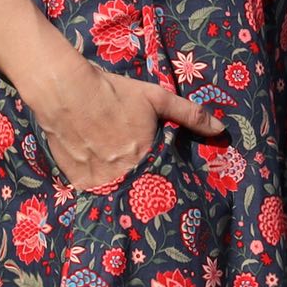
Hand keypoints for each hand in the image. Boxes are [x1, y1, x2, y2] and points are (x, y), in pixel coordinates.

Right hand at [29, 63, 225, 192]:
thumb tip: (221, 129)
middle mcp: (124, 176)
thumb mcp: (156, 98)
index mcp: (146, 158)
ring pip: (117, 194)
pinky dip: (100, 185)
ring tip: (121, 177)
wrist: (65, 92)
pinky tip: (100, 172)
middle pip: (140, 192)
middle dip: (144, 189)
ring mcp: (99, 182)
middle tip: (142, 177)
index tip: (167, 182)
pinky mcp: (78, 182)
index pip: (164, 184)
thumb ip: (189, 114)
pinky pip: (94, 192)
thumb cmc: (113, 93)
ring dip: (122, 188)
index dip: (166, 183)